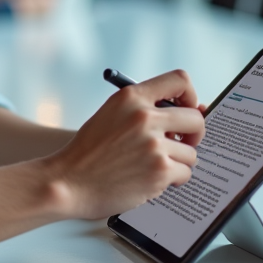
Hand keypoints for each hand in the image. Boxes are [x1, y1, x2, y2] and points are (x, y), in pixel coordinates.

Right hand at [40, 70, 204, 219]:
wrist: (67, 182)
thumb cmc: (88, 153)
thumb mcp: (111, 114)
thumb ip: (144, 109)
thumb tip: (191, 110)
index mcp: (131, 97)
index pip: (180, 80)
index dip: (191, 95)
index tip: (188, 108)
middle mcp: (144, 117)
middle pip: (196, 118)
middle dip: (193, 134)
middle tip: (181, 143)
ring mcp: (153, 144)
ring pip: (191, 152)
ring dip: (177, 162)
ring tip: (153, 167)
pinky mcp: (159, 171)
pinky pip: (185, 174)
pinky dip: (172, 181)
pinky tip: (151, 180)